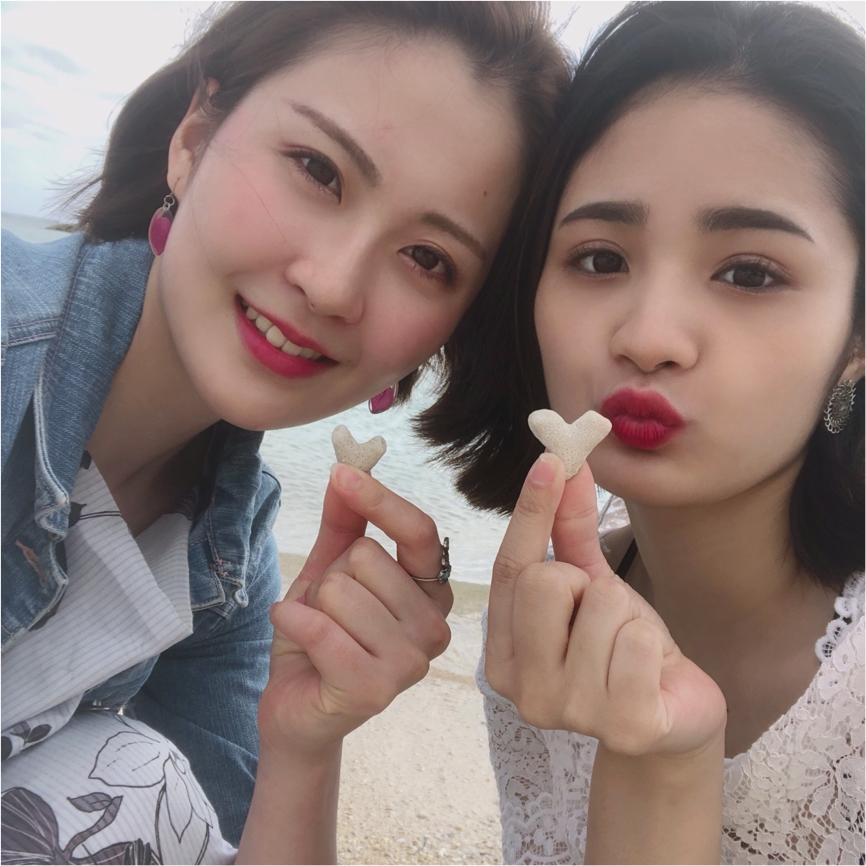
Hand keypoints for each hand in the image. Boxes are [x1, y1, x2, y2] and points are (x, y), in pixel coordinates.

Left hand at [260, 463, 451, 754]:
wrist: (295, 705)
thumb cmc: (321, 635)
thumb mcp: (330, 569)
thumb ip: (344, 522)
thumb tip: (348, 469)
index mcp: (431, 592)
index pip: (420, 532)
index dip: (381, 500)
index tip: (342, 474)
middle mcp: (434, 627)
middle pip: (369, 558)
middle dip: (330, 576)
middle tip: (328, 610)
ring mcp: (410, 663)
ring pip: (342, 591)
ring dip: (312, 605)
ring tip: (317, 631)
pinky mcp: (374, 690)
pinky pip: (321, 630)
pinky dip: (291, 621)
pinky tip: (292, 631)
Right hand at [486, 453, 725, 757]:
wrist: (673, 715)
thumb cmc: (621, 648)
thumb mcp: (591, 584)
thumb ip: (567, 530)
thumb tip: (562, 464)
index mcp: (504, 654)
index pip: (510, 568)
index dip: (531, 510)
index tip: (552, 460)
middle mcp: (522, 689)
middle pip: (546, 581)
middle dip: (587, 583)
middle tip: (601, 616)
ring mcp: (569, 713)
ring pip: (600, 605)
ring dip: (625, 615)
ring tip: (627, 649)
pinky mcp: (622, 727)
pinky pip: (637, 641)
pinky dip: (650, 643)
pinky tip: (649, 671)